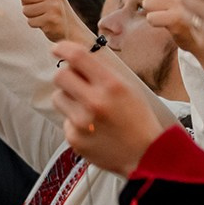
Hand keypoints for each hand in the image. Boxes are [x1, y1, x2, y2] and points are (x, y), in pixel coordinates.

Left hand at [14, 0, 94, 47]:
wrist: (71, 29)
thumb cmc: (54, 11)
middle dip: (26, 3)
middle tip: (38, 8)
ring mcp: (54, 7)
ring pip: (25, 10)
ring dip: (30, 15)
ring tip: (42, 15)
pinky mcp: (51, 20)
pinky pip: (30, 21)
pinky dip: (34, 23)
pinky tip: (44, 23)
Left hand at [50, 38, 170, 174]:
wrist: (146, 155)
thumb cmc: (138, 119)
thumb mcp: (129, 89)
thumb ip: (104, 75)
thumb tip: (77, 60)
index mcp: (112, 85)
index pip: (78, 57)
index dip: (63, 48)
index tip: (57, 49)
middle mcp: (95, 102)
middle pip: (60, 76)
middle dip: (66, 76)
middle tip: (75, 82)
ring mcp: (81, 122)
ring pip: (58, 97)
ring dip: (68, 98)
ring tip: (87, 108)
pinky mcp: (73, 138)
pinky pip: (64, 120)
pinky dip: (74, 120)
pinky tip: (91, 127)